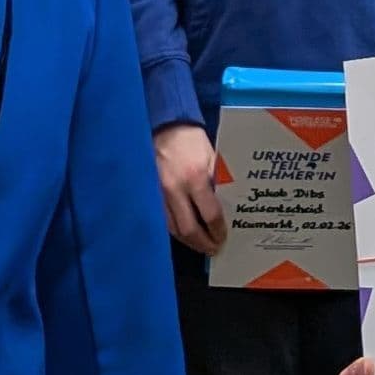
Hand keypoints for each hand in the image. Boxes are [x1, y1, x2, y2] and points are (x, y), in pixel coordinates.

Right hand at [155, 121, 227, 253]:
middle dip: (202, 243)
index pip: (209, 214)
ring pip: (172, 229)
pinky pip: (162, 219)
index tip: (223, 238)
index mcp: (194, 177)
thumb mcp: (211, 156)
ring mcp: (159, 193)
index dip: (218, 230)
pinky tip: (184, 234)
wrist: (163, 125)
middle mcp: (175, 189)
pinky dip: (175, 230)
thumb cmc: (191, 140)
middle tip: (213, 249)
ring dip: (188, 241)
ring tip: (200, 246)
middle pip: (188, 229)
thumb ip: (216, 181)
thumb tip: (225, 206)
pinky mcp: (150, 194)